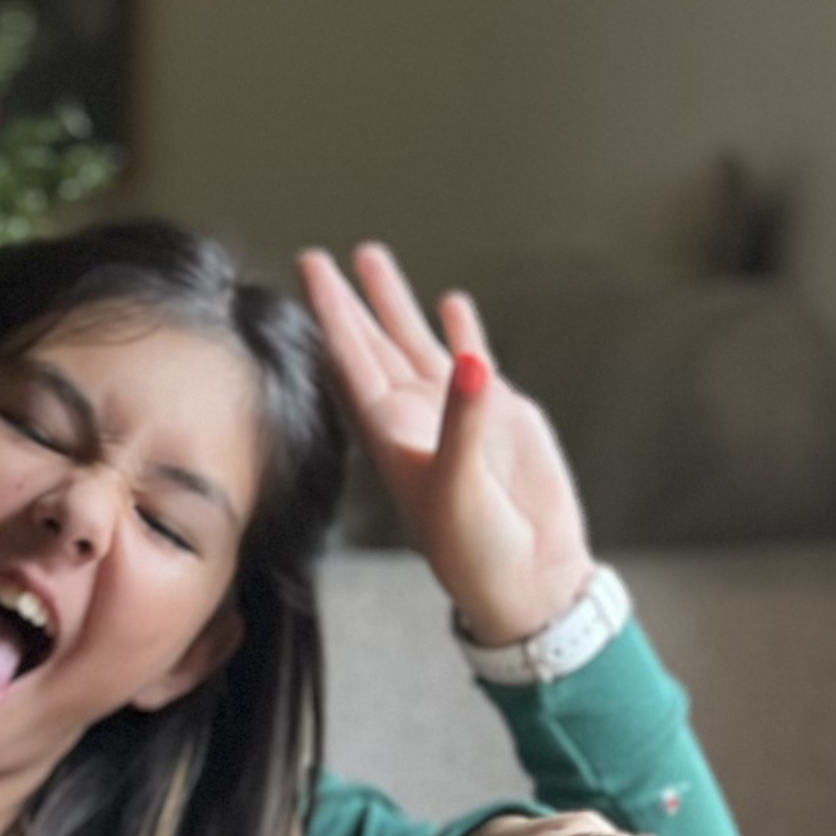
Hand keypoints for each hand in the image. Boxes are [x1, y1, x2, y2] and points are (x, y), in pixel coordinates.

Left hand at [299, 244, 593, 646]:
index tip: (307, 271)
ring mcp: (454, 413)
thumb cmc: (478, 550)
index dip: (329, 316)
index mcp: (390, 436)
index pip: (350, 362)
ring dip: (394, 304)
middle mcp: (414, 419)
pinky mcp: (498, 414)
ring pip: (415, 343)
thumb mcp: (461, 487)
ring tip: (372, 258)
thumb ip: (463, 422)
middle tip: (317, 256)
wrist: (528, 578)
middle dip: (346, 303)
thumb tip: (470, 361)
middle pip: (371, 345)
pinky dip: (461, 330)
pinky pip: (471, 358)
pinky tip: (451, 303)